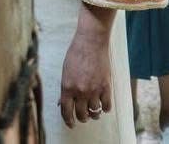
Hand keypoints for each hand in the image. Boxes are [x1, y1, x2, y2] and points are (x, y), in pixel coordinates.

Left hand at [58, 5, 113, 127]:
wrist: (91, 43)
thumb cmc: (75, 55)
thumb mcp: (65, 71)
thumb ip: (65, 88)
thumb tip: (61, 102)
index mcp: (66, 87)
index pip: (66, 111)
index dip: (68, 120)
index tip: (71, 124)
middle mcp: (80, 91)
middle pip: (81, 114)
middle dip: (82, 118)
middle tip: (83, 117)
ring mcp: (94, 90)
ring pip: (94, 112)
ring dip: (94, 114)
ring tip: (93, 111)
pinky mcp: (106, 87)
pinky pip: (106, 106)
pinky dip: (105, 108)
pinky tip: (103, 104)